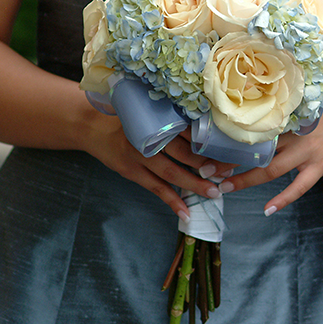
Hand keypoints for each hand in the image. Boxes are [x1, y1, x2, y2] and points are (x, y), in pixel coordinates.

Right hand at [82, 114, 235, 220]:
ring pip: (172, 173)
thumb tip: (206, 128)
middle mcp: (149, 136)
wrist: (93, 127)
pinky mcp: (132, 171)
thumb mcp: (148, 110)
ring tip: (214, 192)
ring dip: (194, 184)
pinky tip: (186, 212)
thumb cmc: (127, 118)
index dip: (209, 141)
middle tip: (228, 172)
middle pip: (184, 152)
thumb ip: (172, 116)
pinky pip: (156, 189)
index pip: (189, 130)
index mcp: (157, 118)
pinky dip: (172, 201)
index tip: (229, 149)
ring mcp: (139, 156)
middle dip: (208, 164)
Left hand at [216, 88, 322, 213]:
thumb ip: (276, 105)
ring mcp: (309, 152)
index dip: (227, 136)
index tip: (206, 142)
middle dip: (230, 161)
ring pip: (273, 169)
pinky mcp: (321, 167)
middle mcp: (295, 133)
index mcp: (287, 114)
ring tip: (225, 188)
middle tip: (206, 170)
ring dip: (247, 180)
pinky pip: (300, 187)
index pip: (251, 126)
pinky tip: (267, 210)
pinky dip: (283, 199)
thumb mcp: (300, 100)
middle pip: (257, 149)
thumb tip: (240, 102)